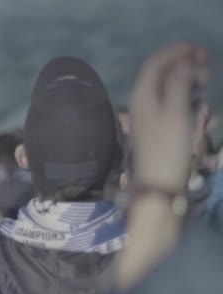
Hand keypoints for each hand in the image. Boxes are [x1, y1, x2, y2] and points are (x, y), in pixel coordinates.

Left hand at [129, 44, 207, 191]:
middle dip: (184, 67)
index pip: (156, 63)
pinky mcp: (157, 130)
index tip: (201, 51)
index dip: (177, 52)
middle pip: (161, 75)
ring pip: (168, 90)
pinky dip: (186, 101)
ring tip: (205, 86)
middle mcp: (141, 103)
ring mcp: (148, 117)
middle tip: (207, 70)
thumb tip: (183, 64)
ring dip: (187, 83)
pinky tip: (198, 107)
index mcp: (142, 95)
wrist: (158, 185)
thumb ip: (179, 83)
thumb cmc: (168, 147)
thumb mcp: (176, 111)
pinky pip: (172, 106)